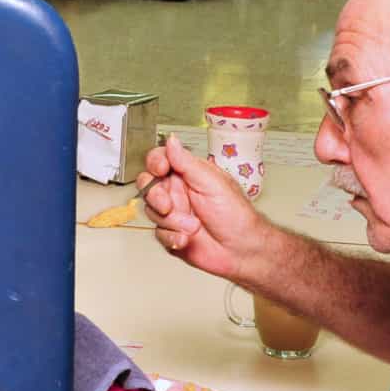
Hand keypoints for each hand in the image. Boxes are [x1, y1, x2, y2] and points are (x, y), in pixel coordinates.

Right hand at [135, 135, 268, 281]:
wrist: (242, 250)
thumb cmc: (236, 215)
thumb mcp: (212, 183)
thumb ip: (187, 162)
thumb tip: (171, 140)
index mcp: (188, 175)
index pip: (160, 160)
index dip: (155, 163)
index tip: (161, 170)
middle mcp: (178, 192)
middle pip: (148, 186)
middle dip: (156, 197)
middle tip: (168, 205)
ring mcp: (173, 213)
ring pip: (151, 211)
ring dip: (171, 221)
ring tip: (192, 226)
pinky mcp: (170, 233)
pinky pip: (157, 233)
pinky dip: (171, 237)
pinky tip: (186, 238)